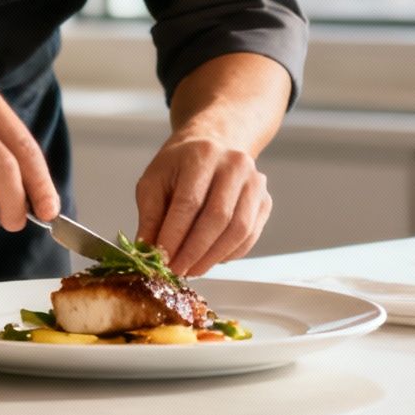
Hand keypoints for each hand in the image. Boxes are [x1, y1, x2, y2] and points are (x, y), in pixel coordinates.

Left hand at [135, 134, 271, 277]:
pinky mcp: (265, 200)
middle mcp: (234, 165)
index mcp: (202, 154)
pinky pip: (250, 236)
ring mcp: (255, 183)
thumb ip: (150, 217)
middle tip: (177, 270)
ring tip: (191, 270)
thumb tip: (149, 252)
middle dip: (194, 251)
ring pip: (238, 230)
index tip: (162, 259)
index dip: (174, 235)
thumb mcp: (154, 182)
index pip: (189, 202)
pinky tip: (210, 259)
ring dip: (212, 257)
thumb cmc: (180, 166)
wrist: (213, 144)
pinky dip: (229, 254)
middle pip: (217, 217)